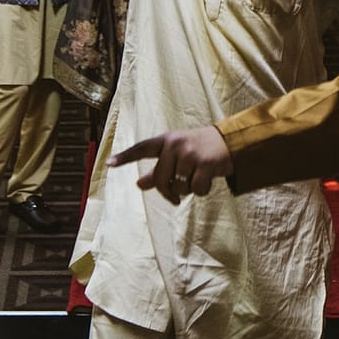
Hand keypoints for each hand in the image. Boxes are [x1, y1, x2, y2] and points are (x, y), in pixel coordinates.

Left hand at [109, 125, 232, 203]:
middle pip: (161, 179)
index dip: (125, 157)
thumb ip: (157, 171)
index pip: (141, 149)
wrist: (230, 141)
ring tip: (196, 179)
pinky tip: (207, 181)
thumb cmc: (198, 149)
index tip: (109, 164)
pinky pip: (196, 189)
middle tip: (175, 197)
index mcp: (166, 141)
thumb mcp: (176, 155)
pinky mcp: (206, 163)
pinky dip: (202, 191)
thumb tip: (138, 185)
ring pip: (180, 186)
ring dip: (188, 190)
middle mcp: (176, 145)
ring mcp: (191, 153)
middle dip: (169, 191)